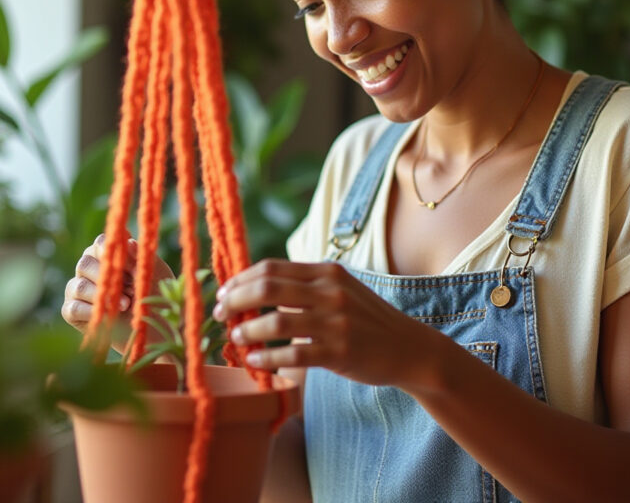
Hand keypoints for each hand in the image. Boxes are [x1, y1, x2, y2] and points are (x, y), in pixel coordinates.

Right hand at [61, 233, 175, 333]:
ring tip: (125, 305)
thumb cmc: (155, 298)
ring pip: (78, 286)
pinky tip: (108, 317)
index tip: (124, 261)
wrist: (154, 330)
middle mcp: (89, 269)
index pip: (99, 243)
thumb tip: (129, 240)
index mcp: (107, 255)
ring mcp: (78, 290)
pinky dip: (90, 312)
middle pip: (85, 264)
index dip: (108, 250)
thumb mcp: (154, 275)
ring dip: (103, 297)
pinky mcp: (73, 312)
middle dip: (107, 278)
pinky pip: (73, 308)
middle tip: (130, 290)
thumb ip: (140, 257)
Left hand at [213, 259, 441, 388]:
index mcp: (326, 272)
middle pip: (267, 288)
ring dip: (247, 331)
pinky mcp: (339, 351)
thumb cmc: (366, 321)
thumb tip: (255, 289)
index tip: (223, 294)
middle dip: (235, 301)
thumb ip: (304, 287)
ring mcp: (336, 322)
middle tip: (219, 315)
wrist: (410, 348)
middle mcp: (330, 292)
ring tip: (236, 339)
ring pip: (275, 322)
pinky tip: (256, 362)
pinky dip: (267, 359)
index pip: (271, 268)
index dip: (240, 280)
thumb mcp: (340, 290)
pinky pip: (292, 355)